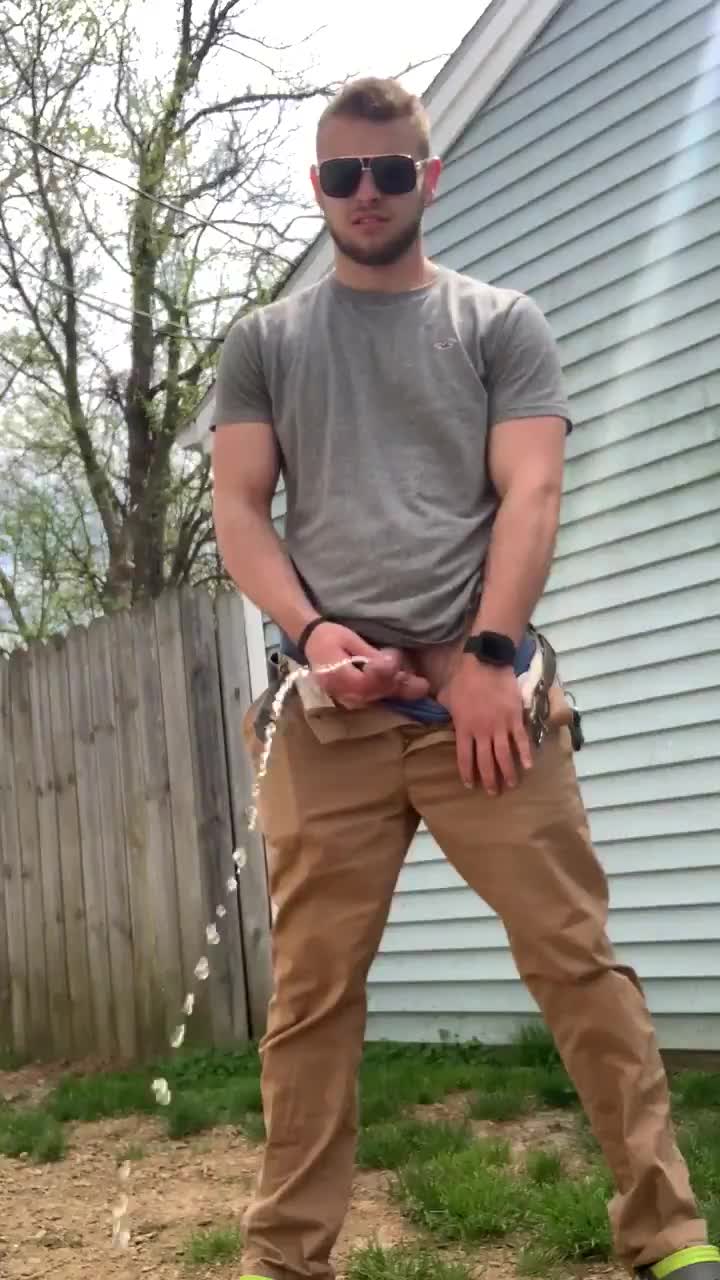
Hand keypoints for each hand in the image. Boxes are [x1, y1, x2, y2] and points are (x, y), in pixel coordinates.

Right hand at [305, 622, 429, 709]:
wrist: (310, 640)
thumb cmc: (329, 635)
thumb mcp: (349, 639)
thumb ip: (369, 656)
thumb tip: (390, 666)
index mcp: (337, 677)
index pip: (367, 684)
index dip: (386, 676)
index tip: (398, 661)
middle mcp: (340, 693)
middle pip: (374, 694)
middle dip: (397, 686)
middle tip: (421, 683)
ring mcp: (343, 698)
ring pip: (375, 699)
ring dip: (397, 692)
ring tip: (419, 686)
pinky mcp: (349, 697)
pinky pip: (372, 698)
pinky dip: (389, 692)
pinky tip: (406, 689)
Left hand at [437, 656, 532, 792]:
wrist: (486, 663)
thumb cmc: (464, 679)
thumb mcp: (447, 696)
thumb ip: (445, 710)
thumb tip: (437, 712)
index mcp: (464, 728)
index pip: (465, 758)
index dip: (467, 774)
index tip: (470, 785)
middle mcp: (482, 732)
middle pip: (486, 762)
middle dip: (489, 780)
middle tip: (492, 792)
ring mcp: (500, 726)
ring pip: (504, 756)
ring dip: (508, 773)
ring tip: (511, 785)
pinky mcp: (515, 718)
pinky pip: (521, 740)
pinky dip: (525, 754)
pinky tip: (528, 766)